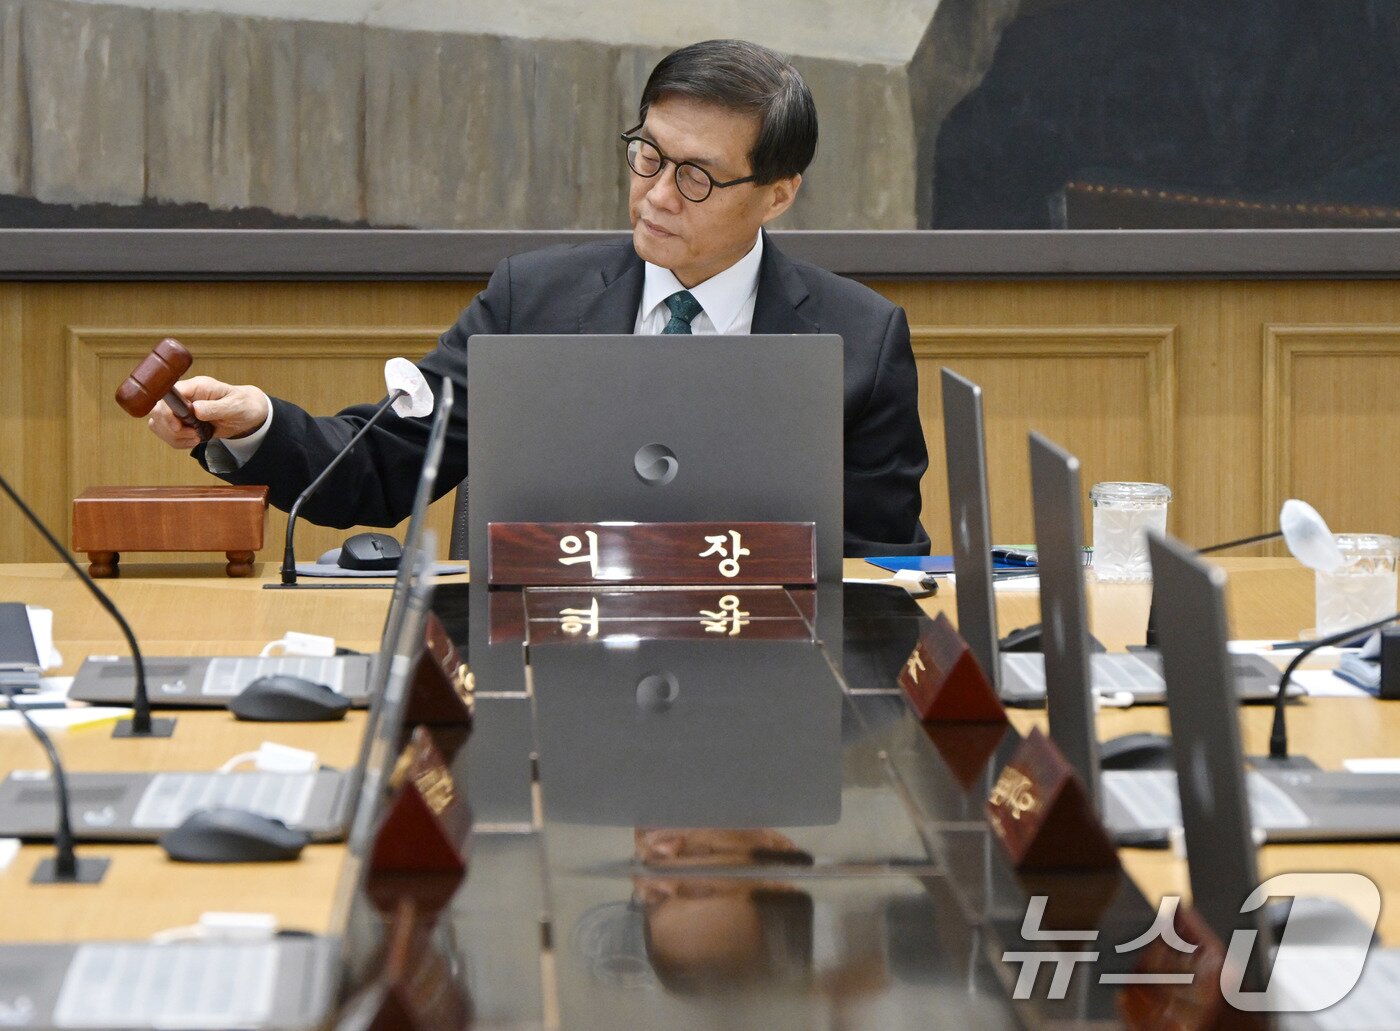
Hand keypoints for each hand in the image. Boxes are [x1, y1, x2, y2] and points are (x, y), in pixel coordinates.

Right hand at [146, 376, 269, 449]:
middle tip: (194, 434)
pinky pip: (168, 435)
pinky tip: (195, 440)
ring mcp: (180, 410)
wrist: (247, 414)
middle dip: (171, 429)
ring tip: (197, 438)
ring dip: (175, 438)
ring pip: (158, 425)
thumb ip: (216, 407)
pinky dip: (179, 442)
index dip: (166, 412)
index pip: (167, 395)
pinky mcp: (181, 423)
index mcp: (195, 387)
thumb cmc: (242, 404)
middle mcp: (183, 397)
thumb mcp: (235, 406)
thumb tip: (195, 409)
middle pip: (156, 411)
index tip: (178, 427)